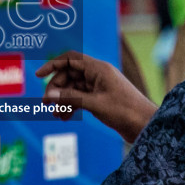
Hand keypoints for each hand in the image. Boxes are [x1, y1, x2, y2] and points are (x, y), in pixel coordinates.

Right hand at [36, 51, 155, 142]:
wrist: (146, 126)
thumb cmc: (125, 111)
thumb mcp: (95, 104)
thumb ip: (71, 98)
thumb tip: (50, 95)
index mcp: (98, 69)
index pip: (70, 59)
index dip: (53, 64)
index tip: (38, 76)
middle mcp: (98, 75)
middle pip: (69, 75)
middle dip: (56, 89)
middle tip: (47, 105)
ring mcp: (99, 87)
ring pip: (73, 88)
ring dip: (63, 99)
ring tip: (56, 115)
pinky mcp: (101, 99)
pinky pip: (80, 98)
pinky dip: (71, 105)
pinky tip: (65, 117)